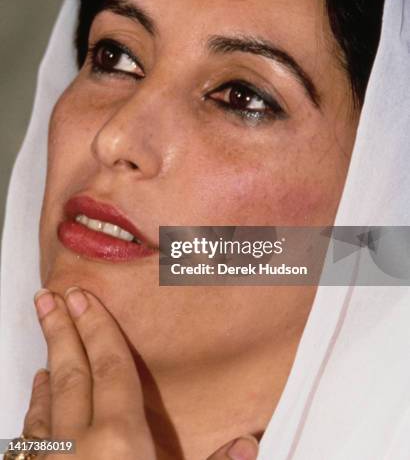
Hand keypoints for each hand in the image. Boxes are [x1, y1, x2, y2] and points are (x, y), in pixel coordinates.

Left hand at [23, 287, 258, 458]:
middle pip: (70, 375)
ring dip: (47, 373)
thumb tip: (250, 444)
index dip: (98, 329)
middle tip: (49, 298)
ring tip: (47, 346)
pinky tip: (35, 410)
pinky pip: (28, 444)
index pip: (110, 369)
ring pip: (44, 408)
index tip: (82, 297)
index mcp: (119, 444)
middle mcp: (76, 449)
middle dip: (61, 331)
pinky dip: (33, 419)